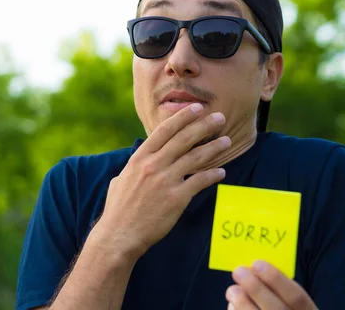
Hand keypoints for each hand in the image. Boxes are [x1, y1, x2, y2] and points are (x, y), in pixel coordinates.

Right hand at [96, 103, 230, 258]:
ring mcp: (165, 181)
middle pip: (184, 139)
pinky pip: (199, 181)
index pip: (164, 130)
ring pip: (195, 157)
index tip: (196, 108)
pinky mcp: (176, 198)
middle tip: (219, 117)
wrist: (119, 235)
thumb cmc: (118, 210)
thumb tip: (139, 160)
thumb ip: (133, 167)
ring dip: (214, 147)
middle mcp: (153, 166)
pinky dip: (212, 175)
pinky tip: (222, 172)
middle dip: (204, 125)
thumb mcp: (120, 180)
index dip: (182, 117)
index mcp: (140, 158)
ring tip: (226, 141)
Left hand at [226, 261, 317, 309]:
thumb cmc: (287, 309)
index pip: (296, 296)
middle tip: (239, 271)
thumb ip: (280, 289)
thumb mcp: (292, 301)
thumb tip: (254, 271)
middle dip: (256, 288)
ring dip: (243, 304)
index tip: (257, 263)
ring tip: (232, 290)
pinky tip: (232, 305)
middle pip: (276, 309)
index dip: (276, 279)